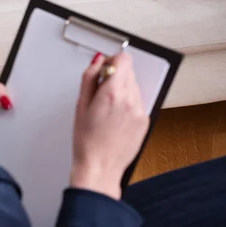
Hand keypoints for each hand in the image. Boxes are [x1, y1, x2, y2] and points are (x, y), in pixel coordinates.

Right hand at [71, 52, 148, 199]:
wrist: (100, 168)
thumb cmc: (87, 141)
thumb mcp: (80, 104)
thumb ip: (90, 76)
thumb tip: (98, 61)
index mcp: (112, 93)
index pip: (123, 58)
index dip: (111, 61)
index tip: (104, 69)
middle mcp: (130, 100)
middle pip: (129, 70)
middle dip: (116, 75)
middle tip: (102, 90)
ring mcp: (140, 111)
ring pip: (135, 85)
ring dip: (123, 89)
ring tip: (108, 107)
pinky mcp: (145, 120)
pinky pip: (138, 101)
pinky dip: (129, 103)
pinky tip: (116, 116)